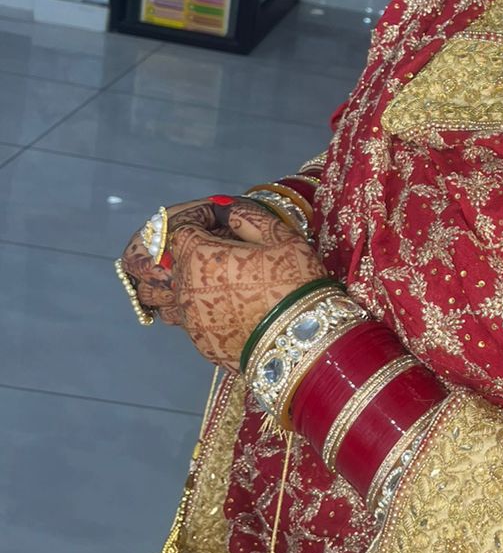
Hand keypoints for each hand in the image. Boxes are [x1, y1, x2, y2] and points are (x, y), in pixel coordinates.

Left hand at [121, 199, 328, 371]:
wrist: (304, 338)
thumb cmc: (294, 282)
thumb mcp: (280, 237)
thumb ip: (247, 217)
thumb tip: (226, 209)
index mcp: (199, 256)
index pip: (177, 228)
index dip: (196, 219)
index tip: (218, 220)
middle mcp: (184, 288)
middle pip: (148, 263)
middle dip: (164, 248)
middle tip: (189, 244)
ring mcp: (189, 319)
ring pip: (155, 298)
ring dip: (166, 282)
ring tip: (189, 275)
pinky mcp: (200, 343)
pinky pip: (180, 321)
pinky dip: (187, 307)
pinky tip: (210, 301)